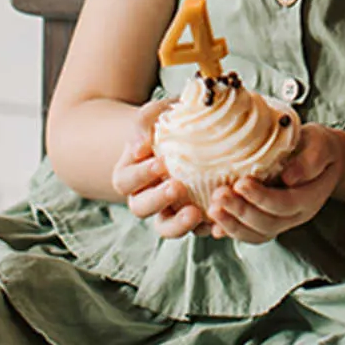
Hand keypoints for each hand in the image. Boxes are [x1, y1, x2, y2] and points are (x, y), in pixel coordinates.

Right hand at [111, 100, 207, 239]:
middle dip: (158, 199)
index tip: (160, 163)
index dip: (140, 175)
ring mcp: (167, 210)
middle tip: (177, 187)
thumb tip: (140, 144)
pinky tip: (218, 222)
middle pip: (141, 208)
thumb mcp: (154, 114)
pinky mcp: (192, 218)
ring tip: (195, 212)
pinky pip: (196, 230)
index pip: (125, 181)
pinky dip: (207, 228)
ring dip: (178, 224)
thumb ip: (144, 122)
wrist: (189, 133)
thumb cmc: (166, 122)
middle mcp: (144, 197)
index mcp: (129, 174)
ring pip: (165, 227)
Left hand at [206, 123, 344, 244]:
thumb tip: (290, 177)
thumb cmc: (318, 146)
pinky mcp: (269, 220)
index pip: (284, 204)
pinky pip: (251, 234)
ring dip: (233, 225)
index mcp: (310, 197)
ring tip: (213, 210)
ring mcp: (283, 222)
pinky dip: (232, 232)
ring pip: (257, 234)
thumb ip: (310, 160)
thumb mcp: (320, 144)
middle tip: (218, 196)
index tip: (240, 183)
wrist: (321, 159)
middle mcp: (296, 216)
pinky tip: (215, 227)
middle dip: (240, 212)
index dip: (261, 197)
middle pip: (267, 224)